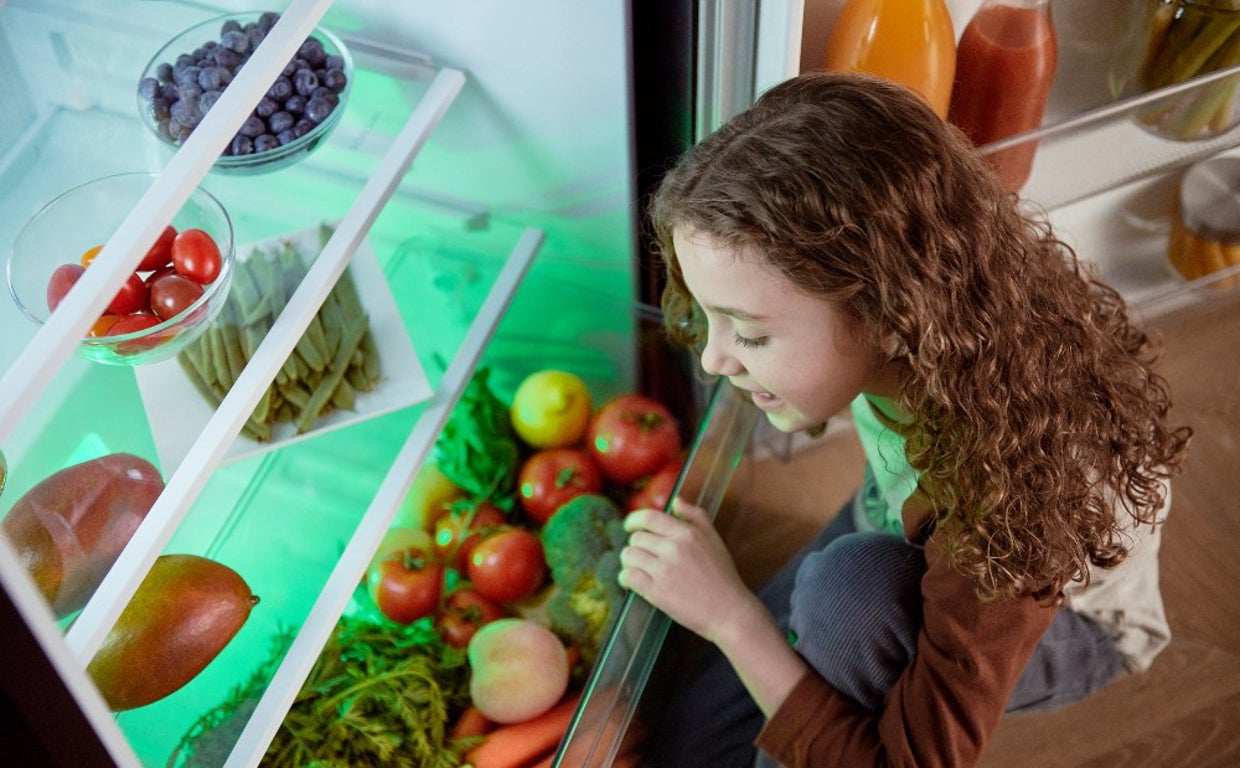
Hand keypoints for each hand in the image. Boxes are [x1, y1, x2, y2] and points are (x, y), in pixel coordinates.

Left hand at [619, 497, 756, 642]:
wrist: (729, 611)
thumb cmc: (723, 575)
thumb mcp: (714, 538)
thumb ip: (695, 516)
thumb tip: (676, 501)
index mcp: (687, 533)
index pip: (649, 517)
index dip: (634, 520)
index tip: (630, 526)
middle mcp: (673, 549)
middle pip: (636, 538)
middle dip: (635, 545)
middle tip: (641, 555)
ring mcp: (664, 571)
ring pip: (629, 556)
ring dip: (629, 561)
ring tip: (636, 567)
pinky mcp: (657, 592)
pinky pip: (629, 577)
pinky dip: (625, 578)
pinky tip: (631, 581)